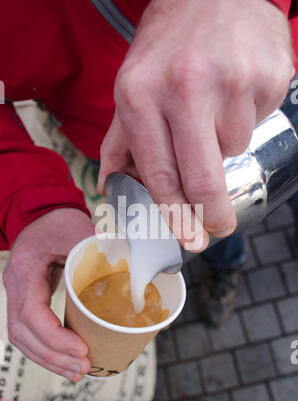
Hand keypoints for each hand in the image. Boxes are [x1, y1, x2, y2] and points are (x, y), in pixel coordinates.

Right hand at [3, 208, 93, 381]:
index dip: (54, 336)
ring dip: (48, 359)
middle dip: (53, 355)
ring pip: (22, 338)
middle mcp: (15, 284)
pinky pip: (27, 332)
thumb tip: (137, 270)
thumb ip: (102, 250)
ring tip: (76, 372)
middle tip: (83, 367)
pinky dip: (45, 350)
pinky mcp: (25, 301)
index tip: (81, 349)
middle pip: (23, 332)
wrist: (42, 215)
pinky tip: (65, 360)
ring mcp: (16, 294)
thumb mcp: (79, 229)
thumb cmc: (60, 222)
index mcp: (27, 266)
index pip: (31, 311)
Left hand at [97, 0, 293, 249]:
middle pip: (204, 180)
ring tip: (214, 107)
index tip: (189, 237)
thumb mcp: (130, 88)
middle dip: (212, 216)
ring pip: (234, 148)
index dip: (176, 215)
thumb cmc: (166, 47)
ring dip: (224, 143)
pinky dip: (245, 118)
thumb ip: (121, 141)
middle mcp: (187, 89)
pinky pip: (259, 121)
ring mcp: (234, 81)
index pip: (160, 175)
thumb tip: (112, 186)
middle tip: (217, 227)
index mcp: (142, 96)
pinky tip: (234, 90)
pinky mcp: (269, 76)